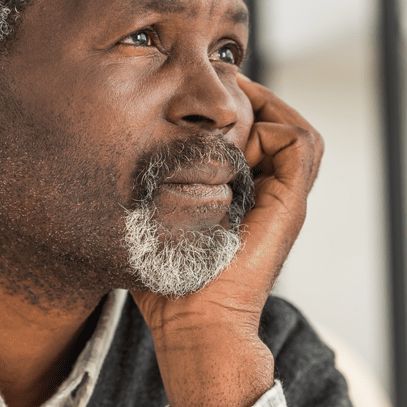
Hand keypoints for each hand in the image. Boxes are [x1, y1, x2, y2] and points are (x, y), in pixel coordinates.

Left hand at [131, 73, 322, 406]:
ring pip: (297, 132)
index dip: (232, 112)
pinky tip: (239, 125)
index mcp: (243, 199)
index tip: (195, 98)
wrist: (194, 323)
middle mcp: (269, 196)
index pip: (253, 139)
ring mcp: (284, 199)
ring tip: (231, 95)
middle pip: (278, 128)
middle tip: (216, 83)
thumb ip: (147, 194)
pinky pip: (302, 144)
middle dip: (250, 100)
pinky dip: (278, 123)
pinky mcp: (290, 203)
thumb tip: (103, 163)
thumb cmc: (167, 283)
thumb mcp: (153, 223)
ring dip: (267, 107)